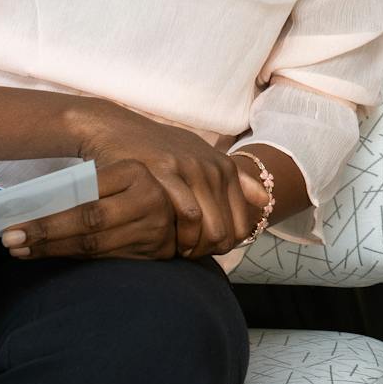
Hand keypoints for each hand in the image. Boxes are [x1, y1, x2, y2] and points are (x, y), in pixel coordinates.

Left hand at [1, 159, 186, 259]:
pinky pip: (106, 258)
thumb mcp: (116, 172)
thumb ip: (88, 184)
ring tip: (20, 250)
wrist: (183, 202)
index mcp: (136, 171)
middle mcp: (150, 199)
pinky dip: (74, 258)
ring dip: (53, 249)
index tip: (14, 219)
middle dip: (46, 232)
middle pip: (89, 221)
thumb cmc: (129, 182)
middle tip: (9, 239)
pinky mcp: (154, 252)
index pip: (87, 195)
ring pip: (95, 244)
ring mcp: (155, 228)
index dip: (50, 212)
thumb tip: (32, 199)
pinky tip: (49, 255)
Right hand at [6, 103, 252, 259]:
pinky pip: (186, 214)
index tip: (200, 249)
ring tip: (172, 249)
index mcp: (224, 168)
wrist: (117, 129)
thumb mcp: (200, 158)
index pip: (241, 226)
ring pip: (209, 228)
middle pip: (226, 233)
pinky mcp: (166, 172)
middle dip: (206, 252)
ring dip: (192, 247)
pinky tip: (161, 238)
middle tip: (183, 254)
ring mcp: (190, 169)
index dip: (223, 247)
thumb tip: (265, 200)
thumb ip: (235, 180)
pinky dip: (178, 234)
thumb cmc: (158, 151)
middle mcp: (213, 168)